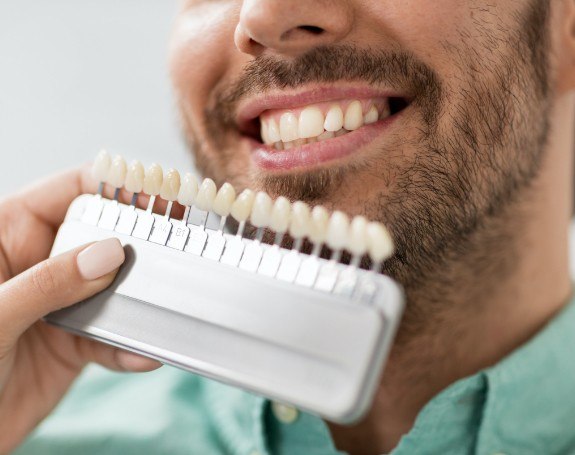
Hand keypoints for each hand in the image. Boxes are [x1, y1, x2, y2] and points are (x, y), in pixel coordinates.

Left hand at [0, 167, 160, 452]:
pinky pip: (110, 336)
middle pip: (101, 237)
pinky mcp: (72, 343)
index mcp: (7, 236)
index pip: (68, 191)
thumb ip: (49, 282)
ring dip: (140, 301)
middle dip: (138, 244)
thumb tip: (109, 253)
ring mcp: (58, 303)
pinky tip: (142, 353)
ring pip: (113, 287)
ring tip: (164, 307)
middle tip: (177, 247)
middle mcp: (37, 264)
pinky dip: (129, 345)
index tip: (159, 192)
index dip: (114, 186)